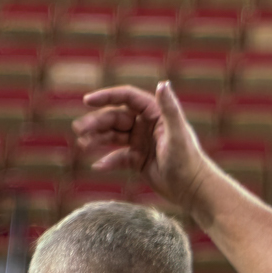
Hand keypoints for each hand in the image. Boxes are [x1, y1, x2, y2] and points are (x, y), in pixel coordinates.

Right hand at [74, 81, 211, 211]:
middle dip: (96, 123)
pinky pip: (118, 157)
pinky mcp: (138, 159)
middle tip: (79, 130)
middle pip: (115, 117)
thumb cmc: (188, 160)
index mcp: (154, 113)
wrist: (193, 189)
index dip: (106, 96)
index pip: (126, 98)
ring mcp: (140, 142)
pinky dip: (108, 161)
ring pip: (113, 136)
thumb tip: (163, 83)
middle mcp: (145, 124)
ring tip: (82, 145)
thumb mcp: (178, 134)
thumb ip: (169, 109)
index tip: (87, 100)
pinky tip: (98, 166)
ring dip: (97, 139)